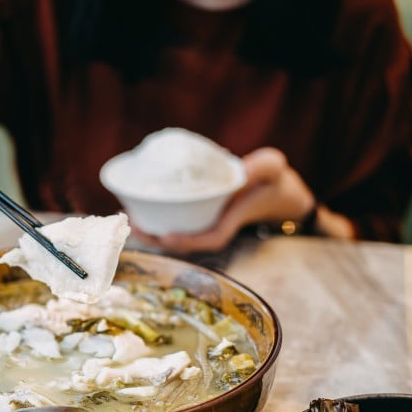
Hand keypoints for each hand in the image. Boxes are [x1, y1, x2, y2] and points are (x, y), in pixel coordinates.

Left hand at [135, 147, 316, 254]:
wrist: (281, 192)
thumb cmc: (277, 181)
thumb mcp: (273, 168)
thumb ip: (262, 168)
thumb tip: (242, 171)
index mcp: (233, 220)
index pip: (210, 238)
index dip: (188, 242)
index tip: (167, 236)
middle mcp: (217, 226)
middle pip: (186, 243)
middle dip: (159, 240)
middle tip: (134, 227)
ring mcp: (209, 223)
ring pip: (179, 235)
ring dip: (154, 232)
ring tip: (130, 220)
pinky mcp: (202, 216)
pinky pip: (178, 223)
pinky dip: (160, 219)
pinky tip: (140, 209)